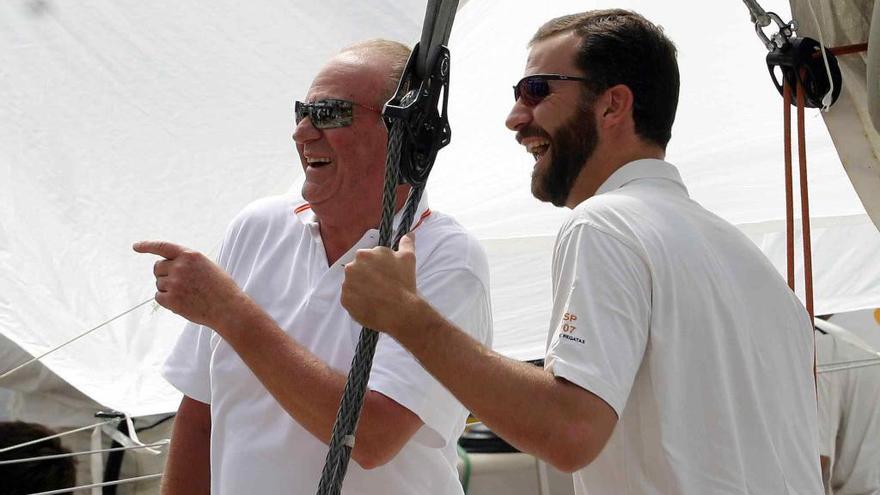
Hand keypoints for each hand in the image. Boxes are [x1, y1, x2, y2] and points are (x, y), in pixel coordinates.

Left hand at [133, 240, 247, 330]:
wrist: (228, 308)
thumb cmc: (220, 288)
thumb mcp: (206, 266)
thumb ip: (186, 262)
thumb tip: (164, 268)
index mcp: (190, 255)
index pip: (162, 247)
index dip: (147, 246)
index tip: (136, 246)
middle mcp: (180, 266)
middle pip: (157, 268)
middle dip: (163, 274)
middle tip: (178, 283)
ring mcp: (174, 283)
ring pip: (158, 283)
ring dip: (168, 289)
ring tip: (188, 294)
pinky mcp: (171, 299)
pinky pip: (158, 297)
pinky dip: (167, 300)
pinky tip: (182, 302)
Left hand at [341, 234, 419, 335]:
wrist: (399, 311)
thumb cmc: (404, 282)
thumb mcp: (408, 258)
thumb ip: (406, 243)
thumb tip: (409, 234)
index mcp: (364, 254)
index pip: (368, 258)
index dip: (377, 266)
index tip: (385, 274)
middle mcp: (351, 267)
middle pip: (358, 270)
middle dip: (367, 276)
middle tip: (381, 285)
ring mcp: (346, 284)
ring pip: (353, 284)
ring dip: (362, 288)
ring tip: (376, 296)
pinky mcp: (345, 301)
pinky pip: (350, 299)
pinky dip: (358, 301)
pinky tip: (370, 304)